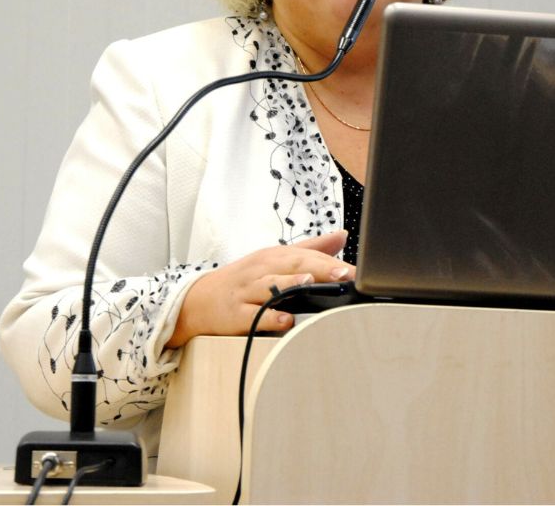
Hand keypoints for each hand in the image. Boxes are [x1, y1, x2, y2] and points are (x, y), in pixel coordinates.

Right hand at [166, 230, 353, 347]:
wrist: (198, 300)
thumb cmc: (244, 279)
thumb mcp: (275, 259)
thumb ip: (310, 248)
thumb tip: (342, 235)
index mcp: (274, 256)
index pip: (306, 254)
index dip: (332, 261)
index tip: (356, 270)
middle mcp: (262, 269)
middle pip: (292, 264)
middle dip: (319, 268)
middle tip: (344, 273)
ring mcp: (248, 291)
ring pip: (271, 285)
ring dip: (291, 284)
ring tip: (311, 284)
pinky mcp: (236, 314)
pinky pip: (254, 315)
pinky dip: (269, 317)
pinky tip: (286, 319)